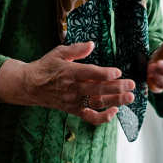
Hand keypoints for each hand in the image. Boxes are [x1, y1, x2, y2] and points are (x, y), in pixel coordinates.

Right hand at [16, 42, 134, 124]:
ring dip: (115, 101)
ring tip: (130, 97)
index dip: (104, 74)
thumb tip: (91, 44)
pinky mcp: (74, 110)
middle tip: (131, 85)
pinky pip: (90, 117)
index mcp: (70, 72)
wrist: (30, 86)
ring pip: (97, 103)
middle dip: (116, 88)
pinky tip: (115, 111)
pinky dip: (103, 117)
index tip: (118, 72)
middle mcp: (73, 88)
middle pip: (97, 89)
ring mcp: (74, 101)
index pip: (89, 73)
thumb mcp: (58, 53)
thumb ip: (76, 49)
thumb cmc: (46, 67)